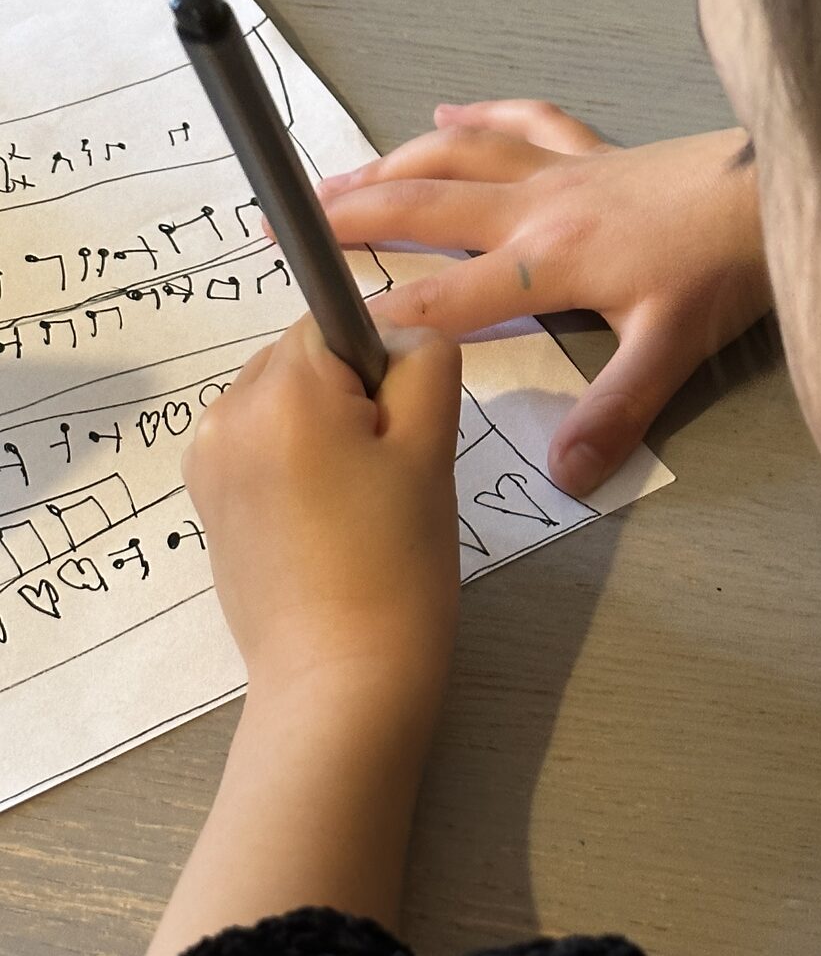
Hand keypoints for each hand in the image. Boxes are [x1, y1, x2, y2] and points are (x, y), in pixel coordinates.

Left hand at [152, 323, 462, 951]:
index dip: (381, 367)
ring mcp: (205, 459)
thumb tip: (403, 336)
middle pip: (304, 357)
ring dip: (319, 425)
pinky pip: (258, 441)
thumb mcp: (430, 449)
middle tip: (385, 474)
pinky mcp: (204, 499)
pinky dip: (291, 458)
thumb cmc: (396, 565)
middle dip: (349, 394)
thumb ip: (424, 362)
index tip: (398, 433)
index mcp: (282, 392)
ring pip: (281, 398)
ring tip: (352, 504)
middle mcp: (225, 412)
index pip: (338, 320)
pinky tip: (319, 521)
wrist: (340, 685)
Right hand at [316, 101, 769, 494]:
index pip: (442, 299)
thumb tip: (564, 477)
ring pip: (456, 159)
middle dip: (351, 218)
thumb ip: (615, 413)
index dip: (380, 317)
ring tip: (337, 177)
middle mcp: (535, 209)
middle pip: (423, 209)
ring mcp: (559, 170)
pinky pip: (521, 121)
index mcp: (544, 264)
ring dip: (391, 166)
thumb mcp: (673, 349)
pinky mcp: (590, 147)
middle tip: (288, 223)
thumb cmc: (724, 266)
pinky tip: (445, 110)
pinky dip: (478, 117)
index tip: (321, 329)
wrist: (775, 189)